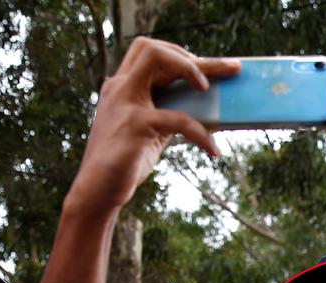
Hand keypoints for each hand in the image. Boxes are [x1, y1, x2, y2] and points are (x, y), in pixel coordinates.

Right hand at [68, 37, 238, 210]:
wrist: (97, 191)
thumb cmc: (125, 162)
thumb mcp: (150, 131)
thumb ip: (168, 113)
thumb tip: (210, 111)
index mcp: (121, 87)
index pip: (148, 53)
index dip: (177, 55)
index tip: (203, 69)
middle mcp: (120, 88)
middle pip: (152, 48)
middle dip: (192, 55)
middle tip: (228, 68)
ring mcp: (126, 103)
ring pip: (159, 60)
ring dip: (196, 69)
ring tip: (217, 89)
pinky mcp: (136, 125)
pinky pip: (179, 119)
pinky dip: (201, 134)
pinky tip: (214, 150)